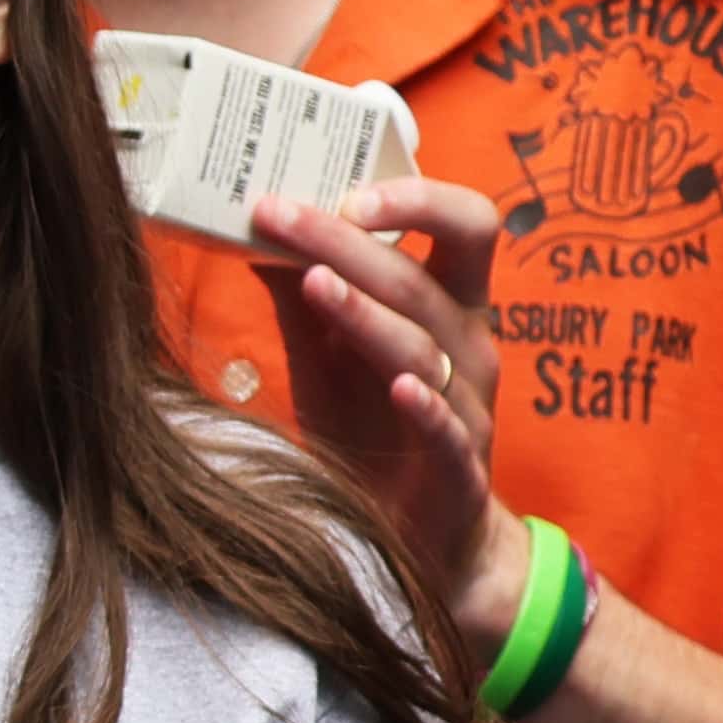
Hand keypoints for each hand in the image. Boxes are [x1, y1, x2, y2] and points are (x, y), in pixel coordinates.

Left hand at [251, 175, 521, 640]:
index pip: (463, 225)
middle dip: (358, 241)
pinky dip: (427, 406)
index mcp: (448, 306)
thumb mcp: (324, 357)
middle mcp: (468, 345)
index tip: (340, 190)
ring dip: (370, 312)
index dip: (415, 198)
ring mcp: (469, 406)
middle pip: (428, 277)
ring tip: (315, 281)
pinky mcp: (460, 466)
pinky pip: (451, 430)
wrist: (416, 533)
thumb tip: (253, 232)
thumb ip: (300, 299)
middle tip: (284, 214)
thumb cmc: (369, 429)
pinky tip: (401, 389)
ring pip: (428, 346)